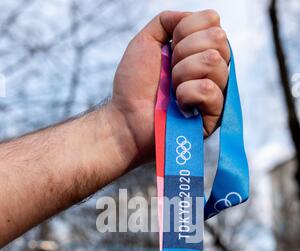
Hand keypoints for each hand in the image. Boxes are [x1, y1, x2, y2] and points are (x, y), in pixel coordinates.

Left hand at [111, 10, 229, 167]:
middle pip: (218, 38)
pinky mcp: (214, 116)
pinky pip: (209, 89)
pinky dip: (187, 93)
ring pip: (214, 62)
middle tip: (168, 72)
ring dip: (182, 73)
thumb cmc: (134, 86)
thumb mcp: (146, 41)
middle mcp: (212, 68)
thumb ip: (167, 20)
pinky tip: (179, 104)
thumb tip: (194, 16)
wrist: (126, 118)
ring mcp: (216, 92)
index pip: (213, 21)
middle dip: (184, 51)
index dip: (186, 30)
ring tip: (171, 89)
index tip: (169, 48)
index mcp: (200, 50)